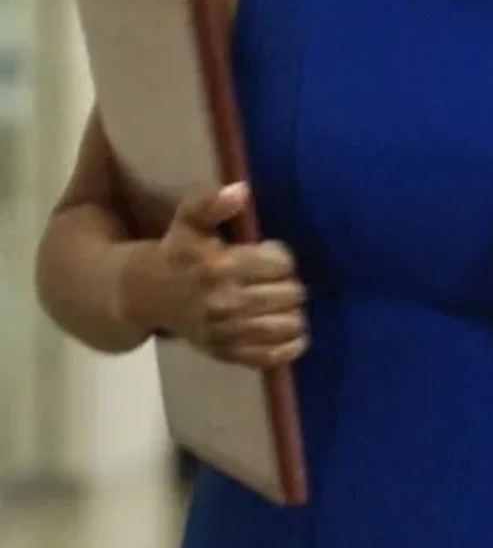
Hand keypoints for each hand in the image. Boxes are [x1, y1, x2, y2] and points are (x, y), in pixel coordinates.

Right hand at [119, 183, 309, 368]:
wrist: (144, 296)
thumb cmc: (176, 253)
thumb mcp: (188, 220)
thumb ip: (211, 203)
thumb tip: (241, 190)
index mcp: (220, 268)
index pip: (282, 264)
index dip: (281, 257)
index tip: (268, 256)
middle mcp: (225, 303)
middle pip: (290, 295)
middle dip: (289, 284)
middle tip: (275, 280)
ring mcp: (226, 333)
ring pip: (287, 326)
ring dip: (294, 313)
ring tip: (281, 303)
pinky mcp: (225, 354)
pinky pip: (270, 357)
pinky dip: (289, 347)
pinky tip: (292, 333)